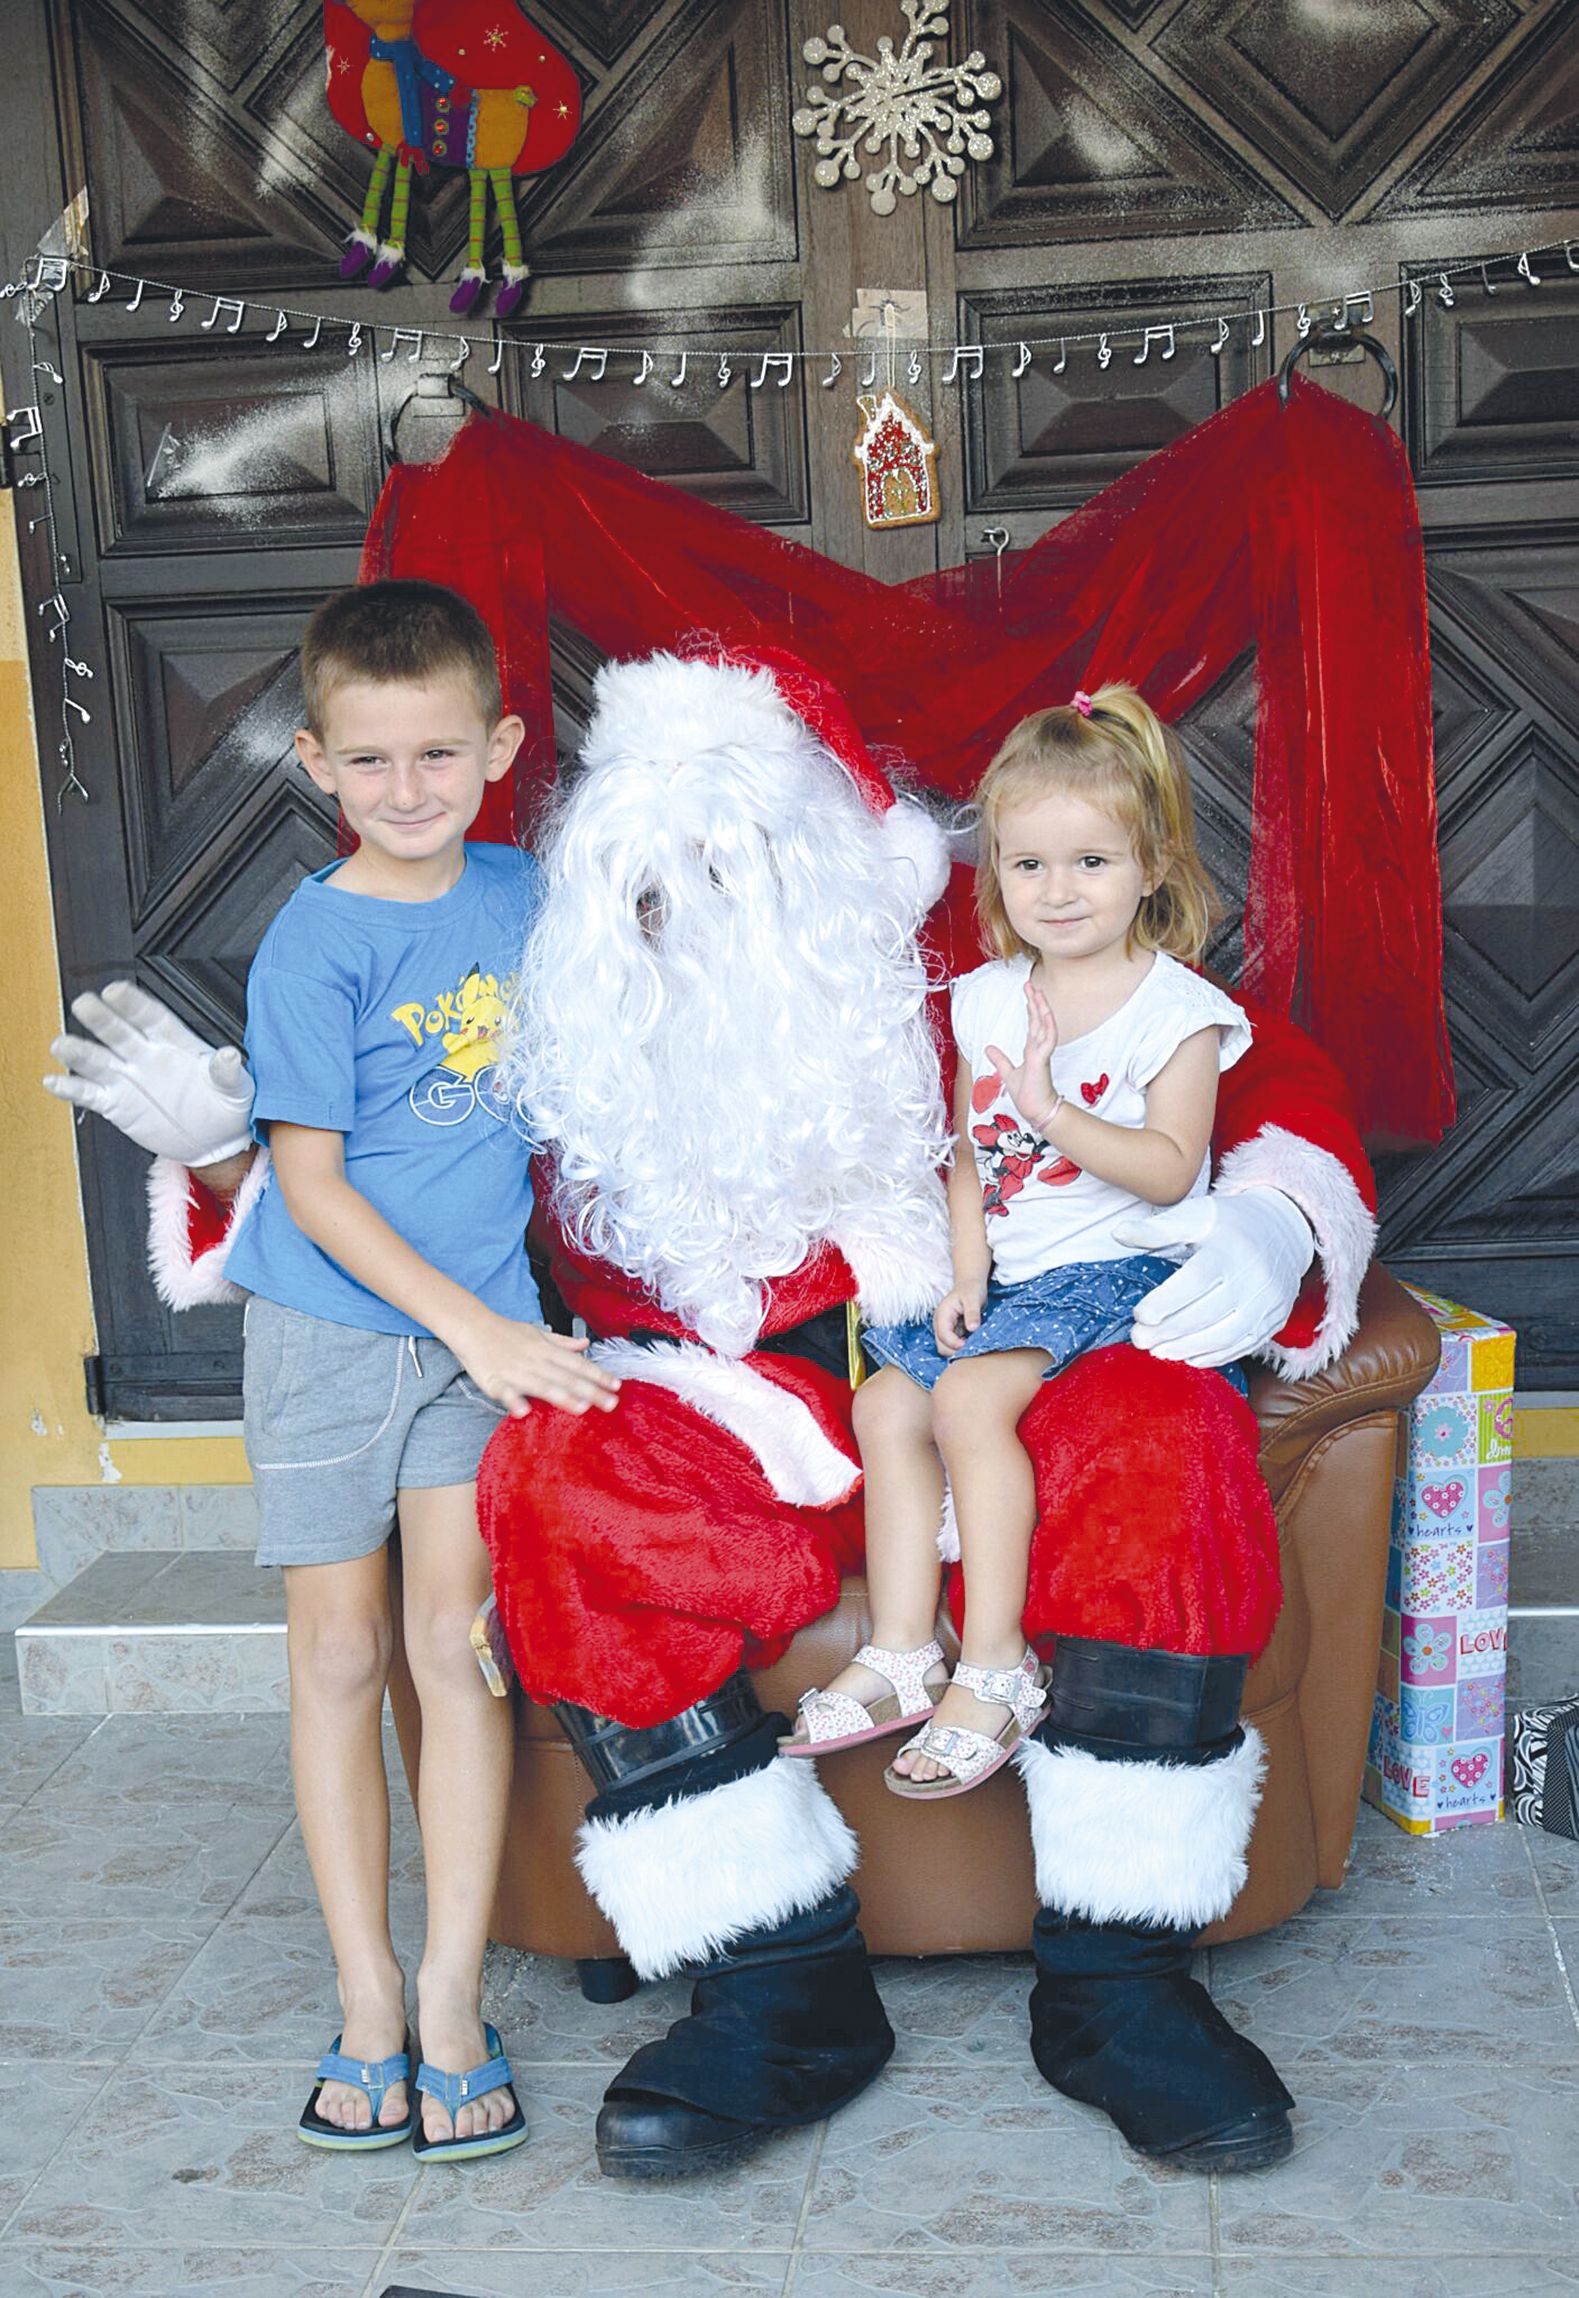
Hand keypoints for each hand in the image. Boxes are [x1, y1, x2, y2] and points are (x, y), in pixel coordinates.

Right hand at [43, 981, 255, 1163]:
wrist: (215, 1141)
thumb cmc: (227, 1106)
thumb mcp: (236, 1087)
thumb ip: (228, 1071)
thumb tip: (229, 1055)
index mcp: (175, 1042)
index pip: (151, 1017)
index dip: (132, 1004)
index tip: (116, 990)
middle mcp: (146, 1055)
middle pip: (118, 1031)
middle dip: (101, 1018)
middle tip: (84, 1003)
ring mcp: (128, 1078)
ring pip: (97, 1060)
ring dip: (78, 1052)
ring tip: (60, 1045)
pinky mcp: (117, 1103)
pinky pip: (90, 1093)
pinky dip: (71, 1088)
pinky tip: (54, 1081)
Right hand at [451, 1311, 621, 1418]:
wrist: (471, 1325)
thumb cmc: (505, 1332)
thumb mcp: (537, 1333)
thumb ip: (562, 1342)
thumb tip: (585, 1344)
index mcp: (546, 1349)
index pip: (577, 1363)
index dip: (597, 1374)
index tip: (616, 1386)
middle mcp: (534, 1360)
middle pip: (566, 1377)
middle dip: (590, 1390)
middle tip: (610, 1404)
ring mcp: (515, 1371)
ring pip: (542, 1385)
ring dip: (562, 1396)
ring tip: (581, 1408)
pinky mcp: (494, 1381)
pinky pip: (505, 1393)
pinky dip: (514, 1401)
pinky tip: (524, 1412)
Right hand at [933, 1278, 987, 1354]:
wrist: (970, 1285)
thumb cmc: (971, 1289)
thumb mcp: (973, 1299)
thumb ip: (972, 1313)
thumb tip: (972, 1328)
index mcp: (942, 1315)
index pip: (943, 1336)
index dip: (955, 1344)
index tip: (969, 1344)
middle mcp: (940, 1324)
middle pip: (942, 1346)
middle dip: (956, 1350)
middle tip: (973, 1347)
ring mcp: (944, 1329)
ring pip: (947, 1348)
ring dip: (959, 1350)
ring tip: (973, 1344)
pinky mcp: (951, 1332)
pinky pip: (953, 1345)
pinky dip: (962, 1347)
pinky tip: (972, 1342)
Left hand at [985, 978, 1059, 1129]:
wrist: (1037, 1110)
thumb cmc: (1028, 1094)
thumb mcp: (1008, 1073)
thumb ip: (1000, 1060)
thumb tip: (989, 1047)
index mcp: (1032, 1050)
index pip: (1032, 1025)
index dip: (1031, 1009)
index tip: (1029, 995)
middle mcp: (1038, 1048)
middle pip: (1038, 1020)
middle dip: (1035, 1002)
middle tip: (1030, 984)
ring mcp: (1042, 1053)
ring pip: (1044, 1025)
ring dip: (1041, 1008)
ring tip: (1037, 992)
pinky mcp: (1042, 1060)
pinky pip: (1047, 1040)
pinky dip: (1047, 1026)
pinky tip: (1046, 1014)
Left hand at [1113, 1190, 1315, 1366]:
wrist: (1284, 1231)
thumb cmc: (1230, 1224)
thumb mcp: (1196, 1215)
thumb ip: (1157, 1229)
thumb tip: (1118, 1233)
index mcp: (1229, 1249)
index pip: (1196, 1281)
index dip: (1166, 1302)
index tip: (1139, 1315)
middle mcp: (1252, 1277)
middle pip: (1207, 1313)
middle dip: (1169, 1331)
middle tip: (1139, 1340)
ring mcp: (1267, 1302)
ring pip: (1225, 1335)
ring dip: (1188, 1348)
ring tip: (1158, 1352)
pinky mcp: (1274, 1320)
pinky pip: (1244, 1345)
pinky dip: (1215, 1356)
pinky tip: (1189, 1358)